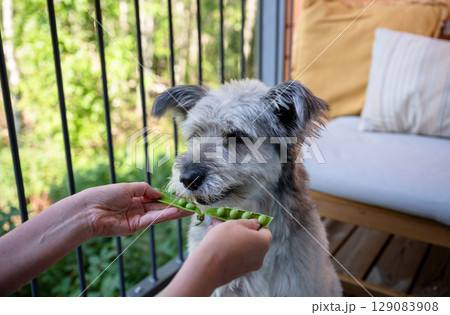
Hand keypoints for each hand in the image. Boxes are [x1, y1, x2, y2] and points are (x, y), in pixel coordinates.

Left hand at [77, 182, 192, 237]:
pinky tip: (174, 212)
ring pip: (159, 215)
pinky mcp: (134, 227)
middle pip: (161, 207)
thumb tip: (159, 193)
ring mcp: (137, 219)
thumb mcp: (128, 187)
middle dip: (176, 207)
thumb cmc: (104, 195)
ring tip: (189, 211)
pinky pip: (152, 220)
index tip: (182, 197)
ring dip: (174, 213)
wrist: (88, 210)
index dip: (169, 197)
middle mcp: (138, 208)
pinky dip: (163, 216)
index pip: (156, 198)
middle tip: (192, 207)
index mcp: (135, 197)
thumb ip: (145, 189)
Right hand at [161, 218, 271, 295]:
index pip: (265, 230)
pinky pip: (234, 256)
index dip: (255, 223)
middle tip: (226, 221)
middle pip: (251, 238)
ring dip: (230, 237)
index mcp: (263, 243)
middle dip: (238, 229)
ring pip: (241, 247)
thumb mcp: (236, 224)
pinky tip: (213, 240)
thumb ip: (248, 222)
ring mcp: (248, 266)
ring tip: (214, 228)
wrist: (208, 266)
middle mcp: (259, 257)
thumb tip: (255, 223)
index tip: (244, 218)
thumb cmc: (224, 241)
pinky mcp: (236, 273)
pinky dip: (227, 248)